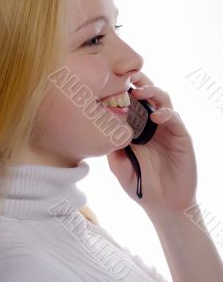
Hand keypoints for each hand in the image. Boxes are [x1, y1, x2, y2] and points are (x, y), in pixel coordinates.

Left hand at [106, 71, 197, 215]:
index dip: (122, 90)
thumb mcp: (119, 166)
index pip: (130, 102)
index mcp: (137, 128)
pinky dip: (167, 114)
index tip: (109, 80)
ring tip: (139, 92)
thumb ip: (112, 148)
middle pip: (147, 95)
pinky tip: (156, 116)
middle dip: (138, 82)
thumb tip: (100, 128)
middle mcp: (152, 124)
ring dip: (152, 92)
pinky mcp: (181, 137)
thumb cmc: (141, 184)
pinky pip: (175, 119)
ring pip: (163, 100)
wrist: (164, 205)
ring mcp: (167, 129)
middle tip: (127, 76)